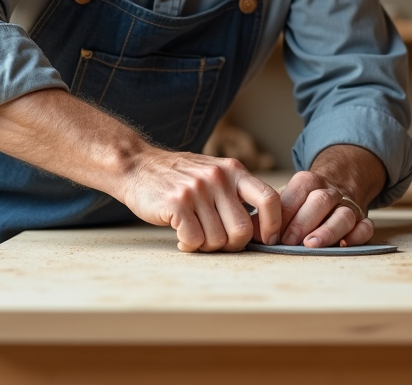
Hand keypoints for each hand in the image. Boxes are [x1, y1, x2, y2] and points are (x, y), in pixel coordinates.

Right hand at [122, 149, 281, 252]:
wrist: (138, 165)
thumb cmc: (180, 178)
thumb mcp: (214, 174)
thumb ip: (236, 194)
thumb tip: (265, 229)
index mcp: (233, 170)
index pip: (269, 199)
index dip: (273, 225)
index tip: (268, 239)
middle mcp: (218, 178)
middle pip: (242, 230)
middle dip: (232, 245)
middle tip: (217, 242)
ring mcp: (197, 189)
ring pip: (217, 240)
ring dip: (206, 246)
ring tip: (194, 233)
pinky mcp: (176, 203)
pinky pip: (194, 240)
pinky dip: (189, 246)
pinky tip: (181, 236)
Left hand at [278, 170, 374, 248]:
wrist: (338, 187)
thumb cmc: (303, 202)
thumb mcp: (287, 199)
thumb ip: (271, 213)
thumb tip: (253, 229)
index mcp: (309, 181)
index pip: (299, 190)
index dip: (285, 212)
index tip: (273, 233)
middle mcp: (330, 192)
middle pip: (321, 201)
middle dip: (303, 222)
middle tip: (288, 241)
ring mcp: (348, 206)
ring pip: (343, 215)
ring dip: (327, 231)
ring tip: (311, 245)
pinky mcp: (362, 220)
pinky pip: (365, 227)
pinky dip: (356, 236)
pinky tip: (343, 246)